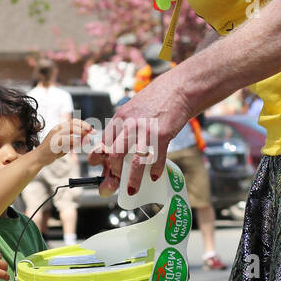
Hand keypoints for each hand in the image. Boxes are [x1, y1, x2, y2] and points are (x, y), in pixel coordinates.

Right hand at [39, 118, 94, 165]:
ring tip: (87, 139)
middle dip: (85, 127)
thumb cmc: (53, 151)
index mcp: (60, 128)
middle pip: (73, 123)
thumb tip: (88, 139)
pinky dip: (74, 140)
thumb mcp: (67, 145)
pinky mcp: (54, 142)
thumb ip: (76, 142)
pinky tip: (79, 144)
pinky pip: (66, 139)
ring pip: (70, 128)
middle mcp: (57, 129)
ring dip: (81, 132)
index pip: (74, 121)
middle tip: (93, 132)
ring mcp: (55, 135)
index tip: (92, 130)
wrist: (40, 158)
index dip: (84, 124)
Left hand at [88, 76, 192, 197]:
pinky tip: (154, 176)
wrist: (178, 90)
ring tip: (131, 190)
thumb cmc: (156, 99)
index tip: (102, 167)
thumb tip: (117, 145)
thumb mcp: (133, 108)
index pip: (104, 142)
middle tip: (116, 180)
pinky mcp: (162, 136)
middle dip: (114, 172)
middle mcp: (130, 125)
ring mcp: (146, 131)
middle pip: (114, 154)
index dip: (101, 158)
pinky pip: (156, 159)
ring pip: (134, 162)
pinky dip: (154, 171)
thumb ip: (124, 126)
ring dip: (132, 180)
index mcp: (120, 118)